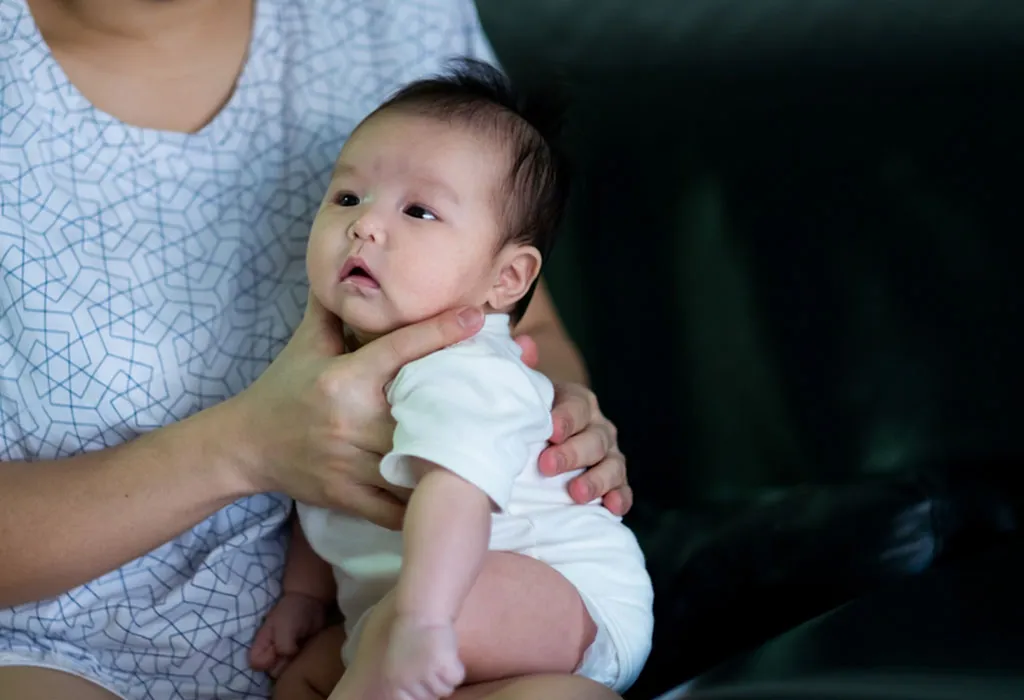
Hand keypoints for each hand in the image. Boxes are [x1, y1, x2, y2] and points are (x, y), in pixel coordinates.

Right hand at [234, 292, 483, 528]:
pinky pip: (395, 507)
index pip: (400, 349)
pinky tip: (452, 497)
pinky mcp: (347, 496)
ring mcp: (349, 462)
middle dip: (461, 404)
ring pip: (413, 462)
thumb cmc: (283, 388)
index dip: (442, 331)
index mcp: (344, 377)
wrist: (244, 446)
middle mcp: (349, 419)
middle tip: (503, 392)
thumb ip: (334, 307)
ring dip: (450, 459)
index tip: (478, 317)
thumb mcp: (306, 343)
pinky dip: (422, 506)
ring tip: (490, 447)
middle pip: (419, 410)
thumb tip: (351, 262)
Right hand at [248, 592, 329, 678]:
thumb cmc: (292, 612)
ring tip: (301, 647)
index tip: (277, 649)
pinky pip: (297, 668)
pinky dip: (302, 662)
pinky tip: (306, 649)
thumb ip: (283, 645)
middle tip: (294, 647)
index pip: (255, 664)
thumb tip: (290, 658)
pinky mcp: (296, 657)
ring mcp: (283, 656)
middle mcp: (270, 654)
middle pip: (272, 672)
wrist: (310, 603)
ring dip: (294, 663)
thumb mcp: (284, 627)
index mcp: (260, 645)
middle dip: (283, 663)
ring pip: (285, 672)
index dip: (266, 660)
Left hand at [382, 615, 463, 699]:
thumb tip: (421, 699)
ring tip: (437, 654)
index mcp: (393, 684)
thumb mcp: (397, 664)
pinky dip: (456, 667)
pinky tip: (446, 652)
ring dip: (446, 674)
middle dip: (435, 683)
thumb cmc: (412, 636)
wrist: (422, 612)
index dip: (423, 692)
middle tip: (430, 661)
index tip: (425, 677)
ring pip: (446, 689)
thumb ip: (405, 684)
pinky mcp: (443, 665)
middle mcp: (407, 682)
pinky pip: (456, 678)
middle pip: (432, 698)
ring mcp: (425, 674)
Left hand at [515, 336, 631, 514]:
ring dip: (596, 479)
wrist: (536, 449)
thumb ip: (522, 372)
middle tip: (547, 465)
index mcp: (576, 403)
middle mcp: (597, 426)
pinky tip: (612, 508)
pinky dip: (620, 498)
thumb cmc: (528, 420)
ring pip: (612, 465)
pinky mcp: (613, 483)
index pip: (576, 406)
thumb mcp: (522, 396)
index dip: (565, 418)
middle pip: (594, 438)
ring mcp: (608, 455)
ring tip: (575, 493)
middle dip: (573, 452)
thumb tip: (523, 345)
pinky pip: (622, 490)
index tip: (549, 431)